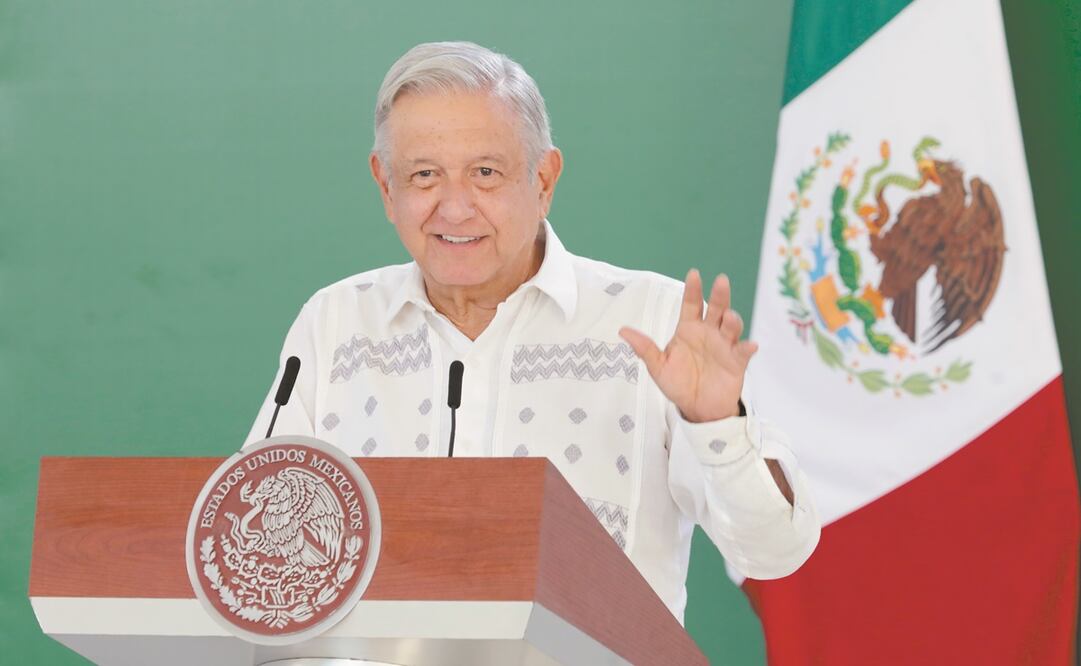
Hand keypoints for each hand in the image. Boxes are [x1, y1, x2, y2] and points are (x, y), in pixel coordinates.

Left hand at [619, 269, 757, 422]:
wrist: (696, 408)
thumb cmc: (678, 383)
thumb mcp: (658, 366)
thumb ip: (644, 348)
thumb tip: (623, 330)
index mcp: (689, 329)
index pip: (691, 305)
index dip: (692, 290)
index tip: (694, 274)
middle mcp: (708, 333)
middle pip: (716, 309)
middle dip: (719, 295)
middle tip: (721, 281)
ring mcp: (724, 346)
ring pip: (731, 327)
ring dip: (732, 321)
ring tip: (729, 317)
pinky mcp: (736, 362)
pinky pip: (742, 352)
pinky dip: (746, 347)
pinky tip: (749, 345)